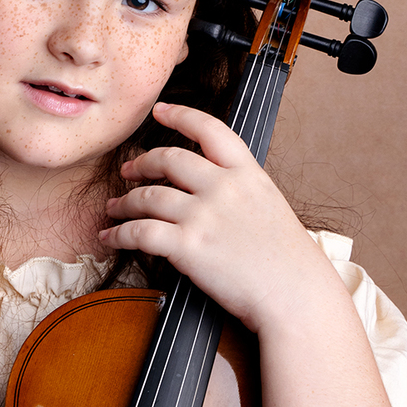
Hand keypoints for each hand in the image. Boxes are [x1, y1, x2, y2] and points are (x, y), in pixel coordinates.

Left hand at [100, 102, 339, 334]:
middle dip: (142, 162)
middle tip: (128, 170)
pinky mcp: (188, 247)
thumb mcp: (271, 206)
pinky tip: (110, 236)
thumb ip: (241, 189)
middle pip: (169, 159)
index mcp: (247, 173)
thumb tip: (212, 186)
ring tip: (113, 207)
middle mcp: (223, 187)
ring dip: (124, 202)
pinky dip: (118, 234)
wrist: (296, 295)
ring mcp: (204, 216)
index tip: (160, 111)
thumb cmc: (289, 261)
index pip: (209, 129)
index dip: (180, 115)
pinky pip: (140, 232)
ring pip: (147, 196)